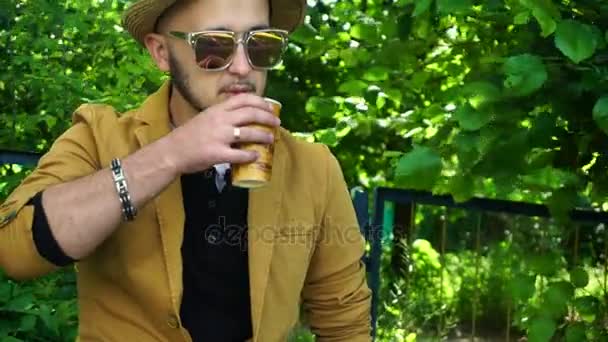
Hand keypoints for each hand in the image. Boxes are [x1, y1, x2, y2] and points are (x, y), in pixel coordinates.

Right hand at [165, 94, 279, 173]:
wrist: (171, 152)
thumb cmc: (188, 136)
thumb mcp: (205, 118)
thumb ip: (222, 116)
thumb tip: (241, 117)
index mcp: (217, 109)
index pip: (243, 99)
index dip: (260, 102)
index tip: (269, 107)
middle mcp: (220, 120)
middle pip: (251, 114)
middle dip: (267, 117)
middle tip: (276, 123)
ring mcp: (219, 137)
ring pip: (249, 133)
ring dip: (264, 136)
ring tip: (271, 139)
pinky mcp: (217, 153)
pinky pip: (240, 154)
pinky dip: (251, 155)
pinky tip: (256, 156)